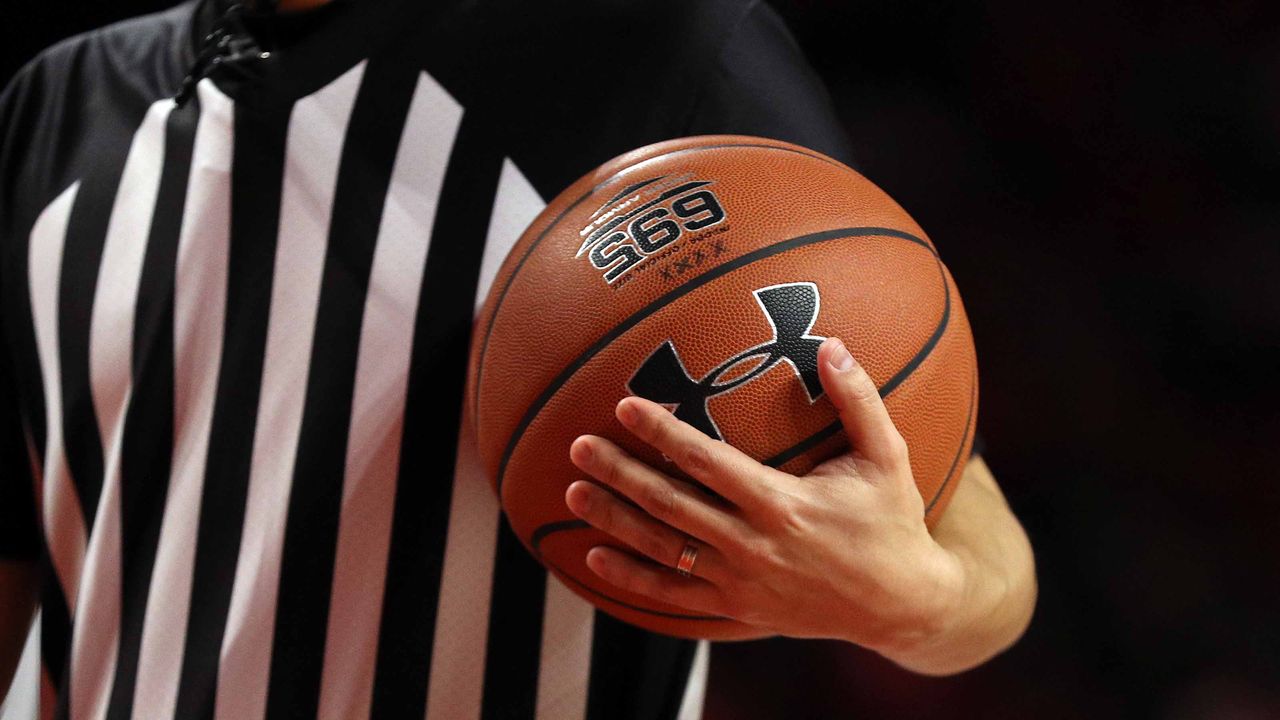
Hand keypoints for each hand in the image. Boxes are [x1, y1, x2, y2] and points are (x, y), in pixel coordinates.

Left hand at [565, 337, 964, 654]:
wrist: (900, 605)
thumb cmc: (892, 523)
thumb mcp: (887, 458)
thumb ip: (858, 400)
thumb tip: (833, 343)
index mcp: (782, 503)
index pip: (706, 462)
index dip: (662, 433)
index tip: (624, 406)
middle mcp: (752, 544)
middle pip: (670, 505)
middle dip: (620, 474)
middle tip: (578, 447)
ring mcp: (740, 582)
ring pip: (662, 550)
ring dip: (614, 520)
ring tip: (573, 493)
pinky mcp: (737, 609)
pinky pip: (672, 597)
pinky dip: (631, 579)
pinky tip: (596, 556)